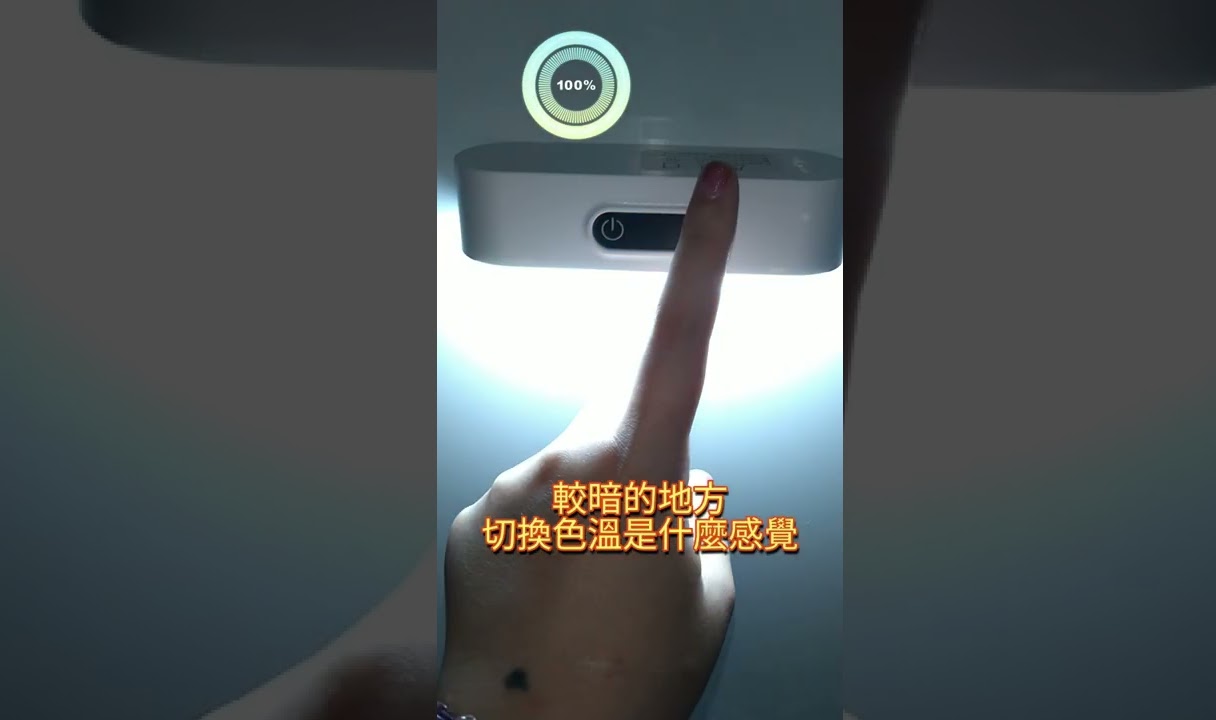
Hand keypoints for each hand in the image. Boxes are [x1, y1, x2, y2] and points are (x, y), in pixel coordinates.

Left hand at [438, 162, 740, 719]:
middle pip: (620, 424)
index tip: (710, 190)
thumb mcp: (705, 598)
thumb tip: (682, 494)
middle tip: (649, 544)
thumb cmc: (626, 677)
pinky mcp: (469, 520)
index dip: (701, 255)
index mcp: (639, 469)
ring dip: (593, 514)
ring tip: (596, 594)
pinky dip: (549, 540)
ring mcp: (507, 488)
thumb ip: (700, 520)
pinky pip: (528, 507)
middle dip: (643, 462)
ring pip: (572, 472)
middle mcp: (562, 460)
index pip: (679, 337)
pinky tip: (555, 598)